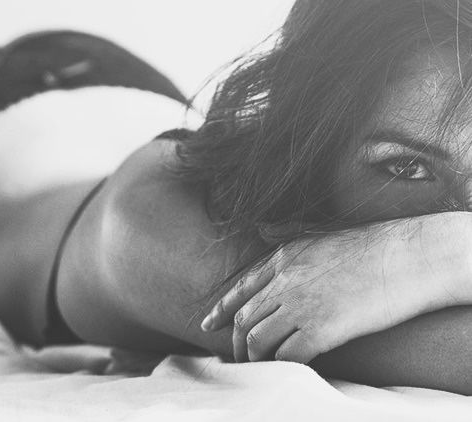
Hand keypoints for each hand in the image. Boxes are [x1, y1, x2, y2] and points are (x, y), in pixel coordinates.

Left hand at [200, 213, 471, 363]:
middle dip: (236, 341)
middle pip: (245, 317)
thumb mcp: (321, 238)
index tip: (208, 324)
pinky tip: (284, 372)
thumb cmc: (370, 248)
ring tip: (259, 369)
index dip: (222, 308)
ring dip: (254, 359)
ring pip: (257, 339)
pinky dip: (280, 367)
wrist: (401, 257)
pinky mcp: (320, 328)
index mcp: (285, 257)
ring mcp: (300, 304)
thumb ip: (293, 247)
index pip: (241, 286)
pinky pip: (286, 356)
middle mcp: (285, 280)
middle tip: (238, 358)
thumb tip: (271, 241)